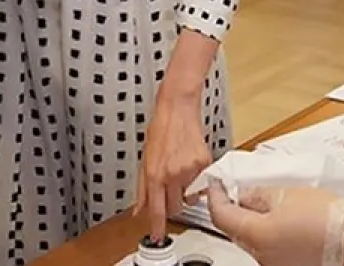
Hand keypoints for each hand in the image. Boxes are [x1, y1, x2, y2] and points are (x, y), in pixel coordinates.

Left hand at [137, 93, 212, 240]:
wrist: (178, 108)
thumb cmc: (161, 128)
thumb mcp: (144, 158)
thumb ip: (142, 188)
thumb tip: (138, 209)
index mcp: (155, 174)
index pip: (156, 209)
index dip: (158, 226)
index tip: (158, 235)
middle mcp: (173, 174)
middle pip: (176, 207)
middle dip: (173, 204)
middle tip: (170, 190)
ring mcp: (190, 169)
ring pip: (190, 195)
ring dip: (186, 189)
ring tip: (181, 168)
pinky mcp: (204, 163)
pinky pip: (201, 180)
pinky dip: (196, 175)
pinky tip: (189, 159)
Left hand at [207, 184, 343, 265]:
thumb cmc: (333, 223)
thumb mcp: (292, 194)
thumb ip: (261, 194)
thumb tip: (245, 194)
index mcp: (257, 236)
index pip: (220, 215)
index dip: (215, 195)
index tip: (215, 183)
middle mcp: (261, 257)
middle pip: (238, 229)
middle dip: (239, 206)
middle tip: (244, 187)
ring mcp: (276, 265)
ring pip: (258, 238)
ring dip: (261, 219)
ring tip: (279, 200)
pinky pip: (275, 247)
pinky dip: (277, 231)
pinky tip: (293, 218)